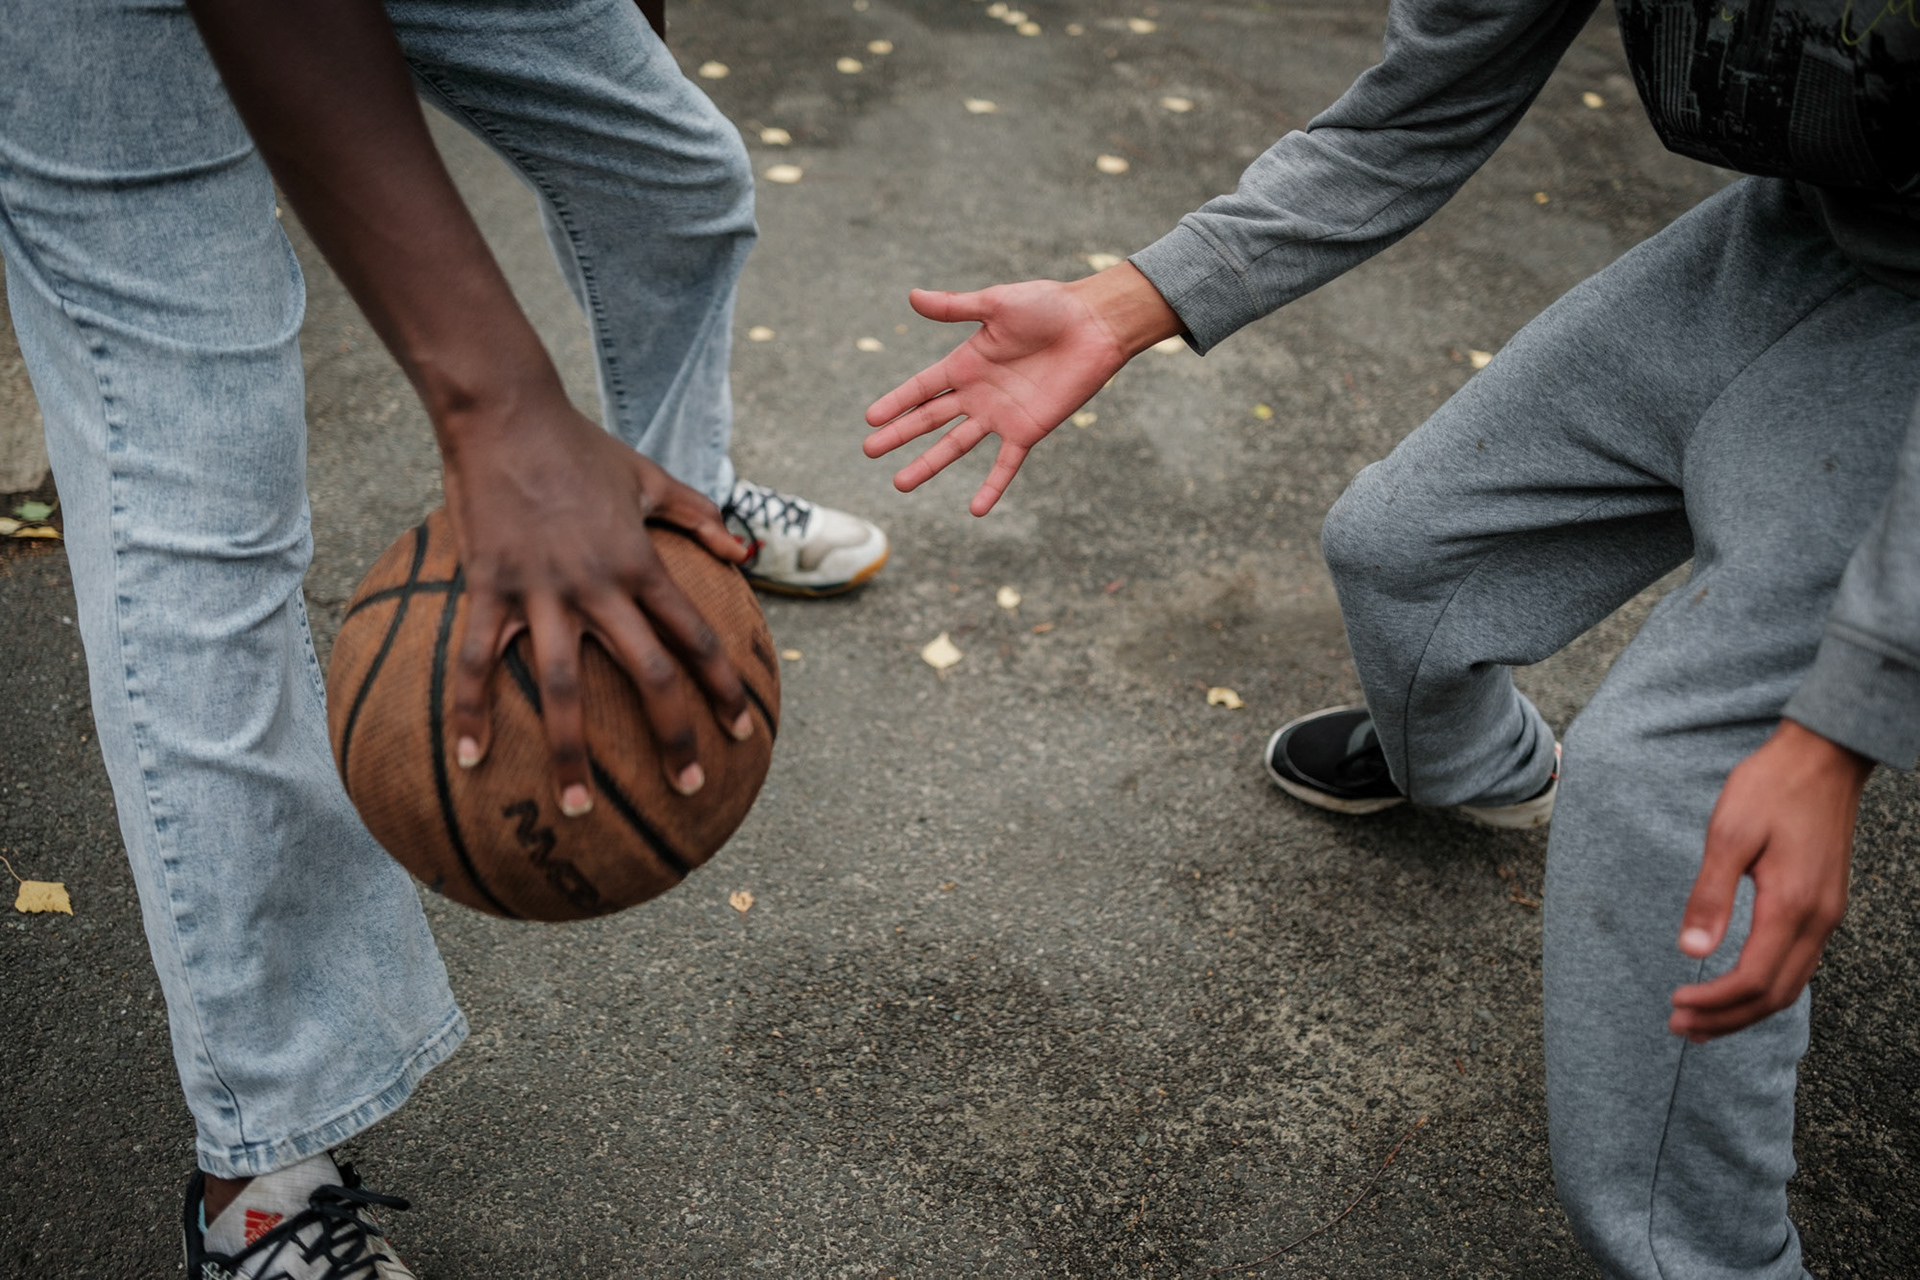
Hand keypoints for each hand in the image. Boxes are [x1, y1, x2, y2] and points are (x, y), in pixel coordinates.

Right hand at [440, 382, 751, 817]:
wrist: (505, 413)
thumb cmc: (579, 447)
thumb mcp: (650, 478)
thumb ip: (699, 517)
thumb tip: (746, 554)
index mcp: (640, 564)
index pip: (695, 637)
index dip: (723, 687)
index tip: (742, 731)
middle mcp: (598, 586)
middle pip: (647, 675)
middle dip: (673, 736)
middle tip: (691, 787)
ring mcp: (540, 591)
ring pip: (560, 687)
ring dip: (571, 752)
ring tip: (579, 809)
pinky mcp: (487, 588)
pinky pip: (476, 662)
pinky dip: (470, 713)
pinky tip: (470, 762)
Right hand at [864, 264, 1183, 514]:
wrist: (1094, 324)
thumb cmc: (1048, 306)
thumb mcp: (996, 304)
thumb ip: (955, 307)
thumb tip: (912, 296)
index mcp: (966, 363)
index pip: (922, 388)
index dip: (897, 402)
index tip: (870, 418)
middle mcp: (978, 393)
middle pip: (930, 420)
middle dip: (899, 436)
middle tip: (869, 451)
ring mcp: (1001, 415)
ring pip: (956, 446)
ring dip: (928, 465)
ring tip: (900, 484)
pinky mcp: (1028, 430)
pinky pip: (1006, 464)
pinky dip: (992, 487)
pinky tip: (976, 510)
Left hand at [1669, 719, 1874, 1041]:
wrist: (1824, 756)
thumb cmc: (1770, 787)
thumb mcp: (1729, 833)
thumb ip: (1711, 894)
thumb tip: (1691, 950)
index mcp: (1791, 905)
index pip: (1753, 979)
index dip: (1714, 1003)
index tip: (1676, 1007)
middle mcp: (1818, 920)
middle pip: (1775, 995)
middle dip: (1727, 1019)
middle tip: (1680, 1028)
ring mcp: (1826, 915)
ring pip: (1790, 985)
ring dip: (1746, 1010)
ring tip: (1703, 1021)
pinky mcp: (1824, 905)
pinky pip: (1798, 964)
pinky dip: (1766, 987)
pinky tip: (1737, 988)